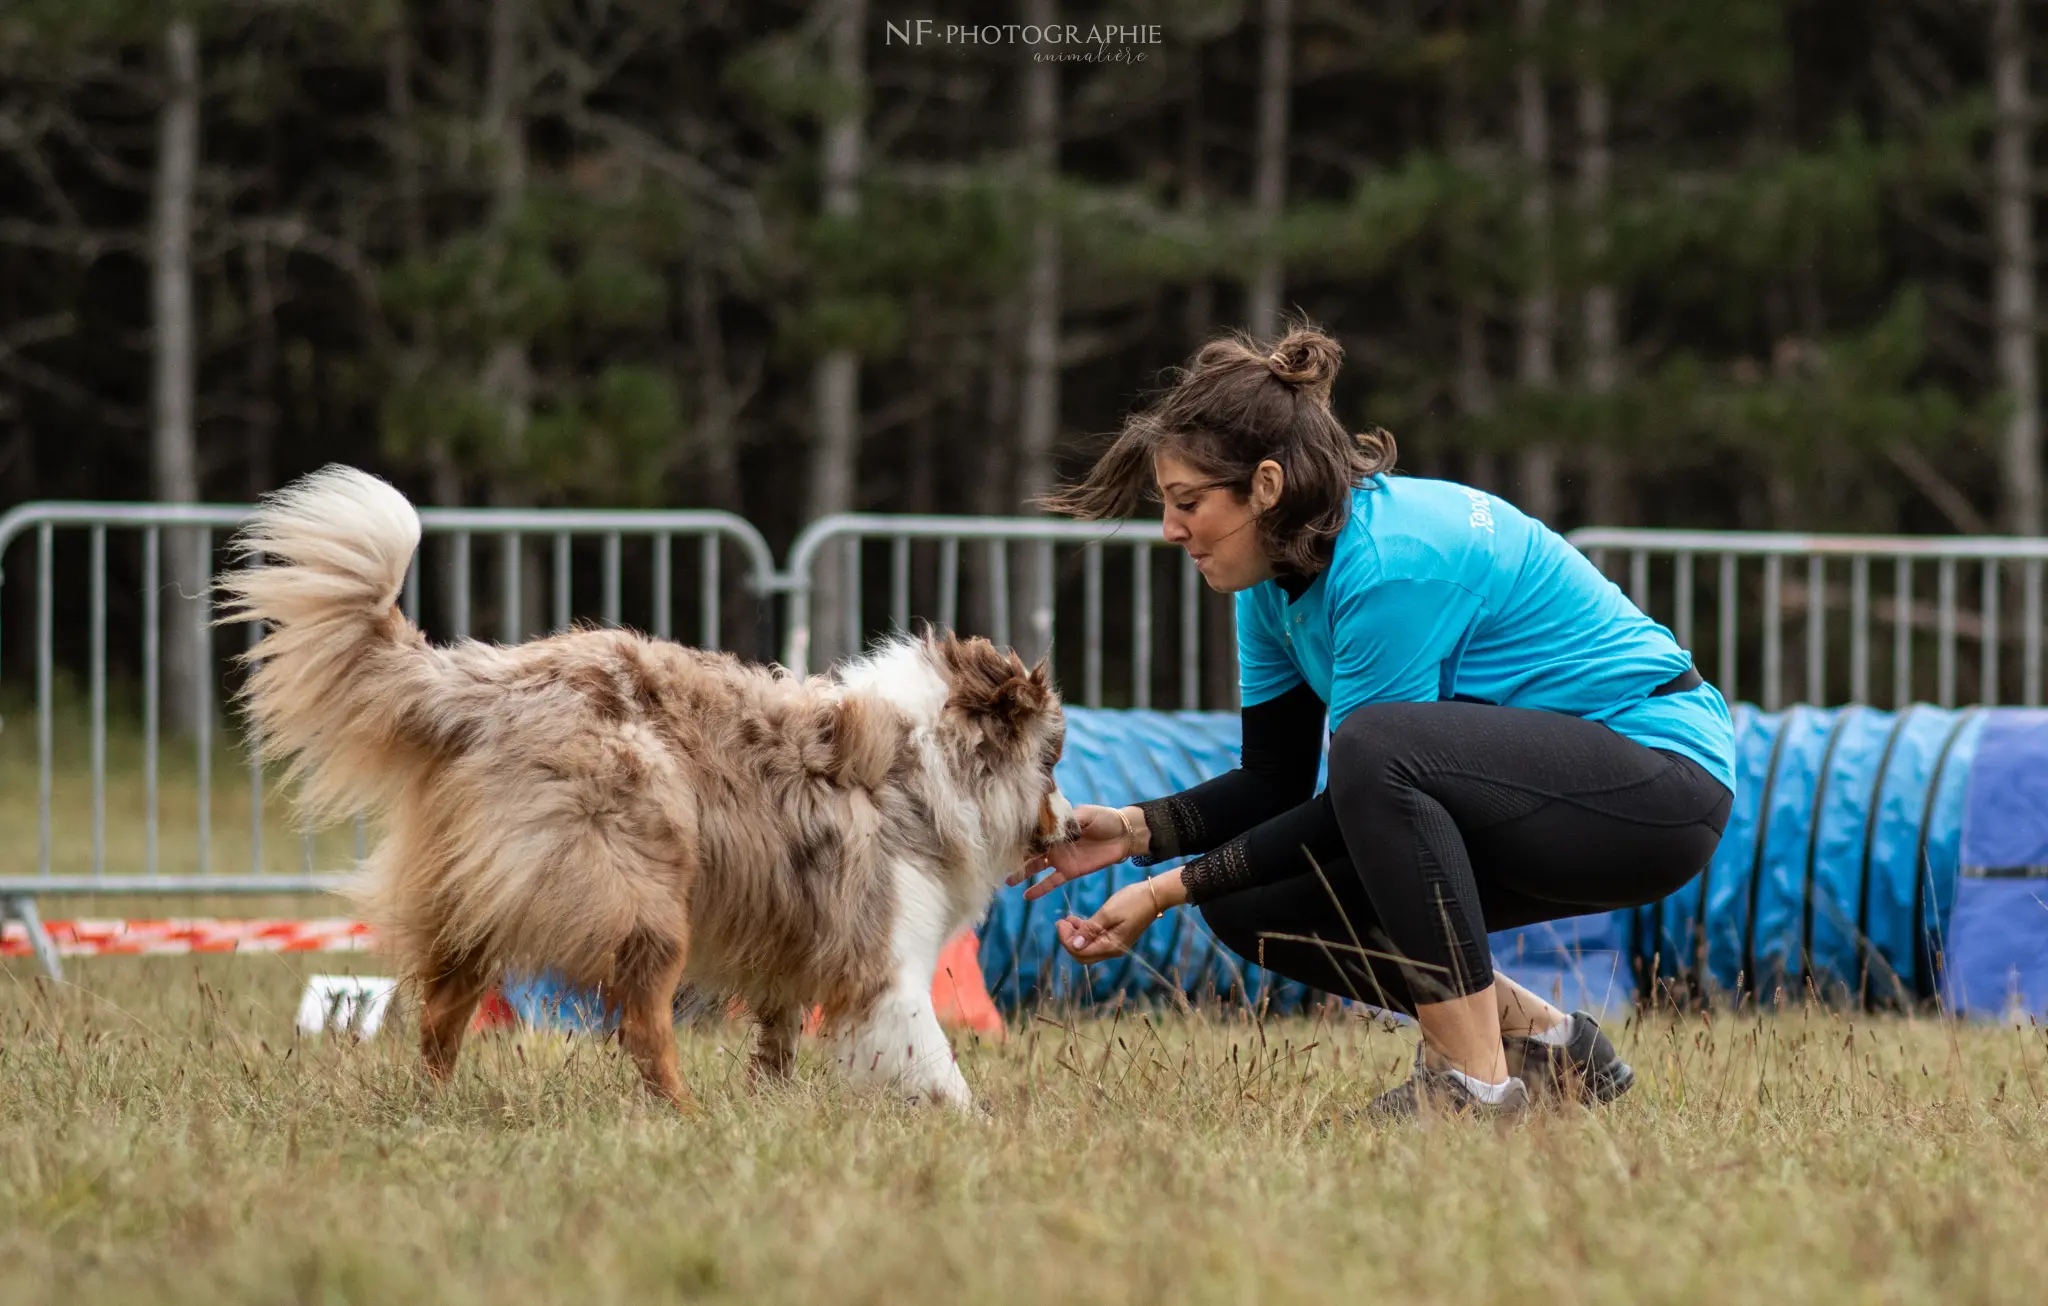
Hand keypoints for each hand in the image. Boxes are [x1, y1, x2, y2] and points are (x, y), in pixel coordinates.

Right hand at [1009, 804, 1139, 900]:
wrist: (1124, 835)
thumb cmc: (1105, 819)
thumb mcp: (1085, 814)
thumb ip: (1067, 820)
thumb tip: (1050, 826)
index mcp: (1055, 826)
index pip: (1033, 832)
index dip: (1019, 836)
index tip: (1003, 841)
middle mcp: (1053, 843)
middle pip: (1030, 850)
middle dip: (1014, 856)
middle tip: (996, 864)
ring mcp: (1060, 858)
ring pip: (1036, 866)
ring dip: (1022, 874)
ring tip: (1006, 882)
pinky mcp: (1069, 871)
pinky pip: (1051, 881)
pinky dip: (1039, 889)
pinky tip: (1026, 896)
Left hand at [1058, 878, 1170, 962]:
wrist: (1155, 895)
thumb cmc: (1132, 901)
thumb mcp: (1107, 913)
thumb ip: (1090, 929)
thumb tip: (1074, 945)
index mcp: (1110, 947)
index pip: (1080, 952)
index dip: (1066, 940)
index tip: (1060, 923)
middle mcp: (1112, 950)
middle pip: (1083, 954)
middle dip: (1069, 940)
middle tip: (1061, 922)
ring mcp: (1115, 944)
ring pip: (1088, 947)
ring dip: (1076, 935)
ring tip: (1067, 919)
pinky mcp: (1116, 937)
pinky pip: (1096, 940)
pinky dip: (1085, 932)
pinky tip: (1077, 920)